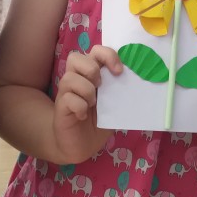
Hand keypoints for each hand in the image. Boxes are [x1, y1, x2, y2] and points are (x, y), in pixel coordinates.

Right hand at [52, 47, 120, 162]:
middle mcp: (76, 79)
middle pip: (75, 57)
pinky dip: (80, 107)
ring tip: (93, 105)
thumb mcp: (114, 105)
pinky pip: (68, 99)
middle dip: (92, 70)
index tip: (119, 71)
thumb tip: (136, 81)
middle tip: (101, 87)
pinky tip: (83, 116)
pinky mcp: (61, 108)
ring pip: (70, 78)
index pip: (96, 51)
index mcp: (91, 74)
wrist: (80, 145)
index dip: (107, 55)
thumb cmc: (98, 122)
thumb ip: (120, 91)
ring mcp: (66, 93)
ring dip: (86, 91)